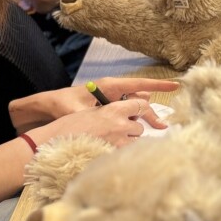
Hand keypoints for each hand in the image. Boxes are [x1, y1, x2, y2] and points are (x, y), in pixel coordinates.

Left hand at [9, 77, 177, 131]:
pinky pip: (124, 116)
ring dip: (142, 119)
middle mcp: (112, 92)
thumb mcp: (77, 110)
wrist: (44, 108)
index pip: (138, 84)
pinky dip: (131, 123)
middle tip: (163, 126)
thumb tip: (111, 124)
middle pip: (139, 100)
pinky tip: (135, 135)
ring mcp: (110, 101)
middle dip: (152, 112)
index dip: (158, 86)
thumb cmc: (60, 104)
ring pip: (133, 109)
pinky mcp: (106, 110)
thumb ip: (95, 115)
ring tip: (153, 131)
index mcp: (109, 86)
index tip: (176, 85)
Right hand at [31, 98, 148, 148]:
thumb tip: (124, 116)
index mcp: (114, 109)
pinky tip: (113, 157)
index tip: (146, 116)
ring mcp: (118, 142)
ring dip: (128, 144)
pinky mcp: (113, 157)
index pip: (140, 105)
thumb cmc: (68, 127)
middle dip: (132, 132)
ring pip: (135, 143)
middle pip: (139, 127)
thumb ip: (110, 113)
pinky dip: (122, 156)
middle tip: (120, 135)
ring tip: (113, 146)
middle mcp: (120, 124)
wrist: (52, 143)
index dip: (144, 111)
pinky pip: (125, 156)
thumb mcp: (90, 112)